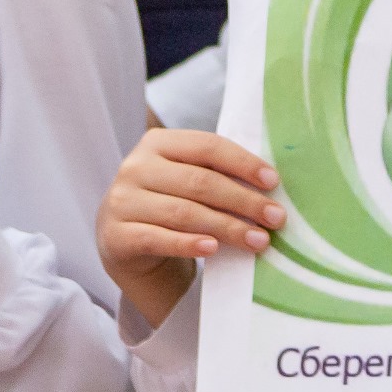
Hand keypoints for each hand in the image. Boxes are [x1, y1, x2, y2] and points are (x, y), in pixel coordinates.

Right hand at [100, 129, 285, 329]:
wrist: (127, 243)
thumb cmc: (171, 204)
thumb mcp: (189, 181)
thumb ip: (219, 174)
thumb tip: (271, 187)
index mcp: (158, 143)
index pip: (208, 146)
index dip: (244, 163)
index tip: (274, 182)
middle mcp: (135, 167)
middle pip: (200, 182)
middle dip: (244, 201)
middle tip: (276, 218)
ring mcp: (120, 202)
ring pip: (184, 212)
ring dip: (228, 227)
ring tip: (259, 240)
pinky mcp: (115, 235)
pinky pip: (158, 238)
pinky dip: (189, 243)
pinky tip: (214, 249)